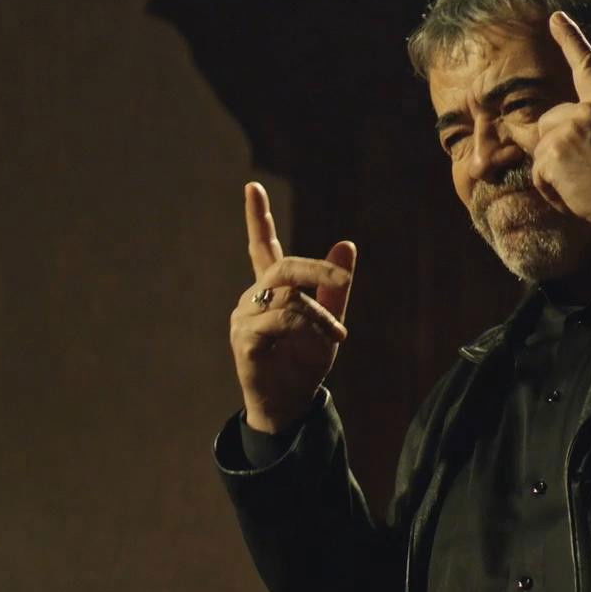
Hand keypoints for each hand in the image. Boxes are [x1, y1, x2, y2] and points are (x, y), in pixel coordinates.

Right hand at [228, 181, 356, 433]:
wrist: (290, 405)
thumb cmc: (304, 363)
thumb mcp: (328, 321)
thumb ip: (334, 287)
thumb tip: (346, 244)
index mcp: (272, 289)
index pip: (261, 246)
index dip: (256, 218)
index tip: (252, 187)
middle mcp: (254, 298)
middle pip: (283, 266)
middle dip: (316, 270)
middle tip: (343, 281)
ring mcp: (245, 317)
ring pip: (288, 298)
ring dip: (319, 316)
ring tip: (337, 335)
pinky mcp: (244, 339)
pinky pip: (281, 321)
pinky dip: (307, 328)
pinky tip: (319, 344)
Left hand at [512, 11, 590, 236]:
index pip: (588, 66)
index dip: (571, 40)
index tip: (555, 18)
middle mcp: (586, 112)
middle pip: (550, 121)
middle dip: (557, 145)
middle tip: (583, 173)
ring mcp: (567, 132)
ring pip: (542, 149)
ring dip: (554, 171)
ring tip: (582, 188)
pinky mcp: (552, 155)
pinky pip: (538, 173)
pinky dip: (550, 189)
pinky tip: (574, 197)